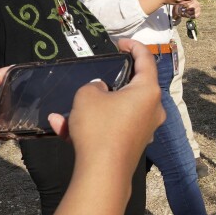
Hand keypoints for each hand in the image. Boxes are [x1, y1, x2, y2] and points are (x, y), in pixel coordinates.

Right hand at [56, 41, 163, 173]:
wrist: (102, 172)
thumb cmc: (99, 127)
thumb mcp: (87, 95)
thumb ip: (94, 86)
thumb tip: (102, 90)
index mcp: (148, 91)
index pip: (146, 60)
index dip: (134, 46)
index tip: (120, 43)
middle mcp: (153, 109)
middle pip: (133, 87)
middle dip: (110, 82)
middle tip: (98, 74)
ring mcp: (145, 129)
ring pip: (115, 110)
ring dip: (90, 109)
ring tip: (64, 112)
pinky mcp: (133, 144)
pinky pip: (110, 128)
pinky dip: (91, 126)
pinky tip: (62, 128)